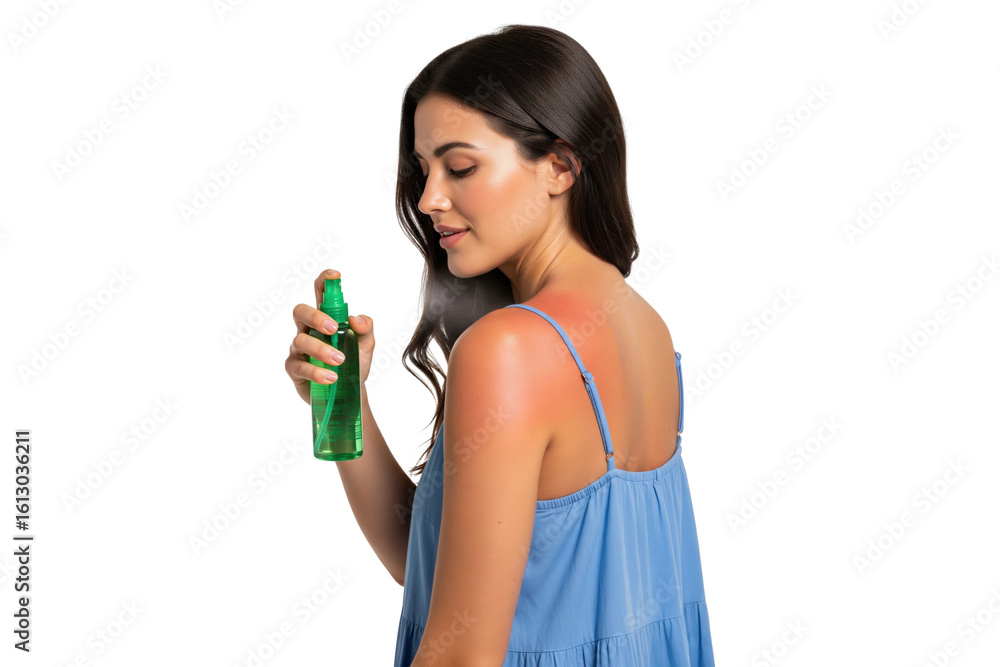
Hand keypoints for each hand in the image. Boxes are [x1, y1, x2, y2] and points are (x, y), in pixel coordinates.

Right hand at [285, 269, 375, 404]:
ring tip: (341, 361)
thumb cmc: (354, 363)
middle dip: (315, 316)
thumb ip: (366, 329)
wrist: (348, 394)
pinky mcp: (294, 369)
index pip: (320, 293)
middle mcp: (308, 329)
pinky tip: (331, 377)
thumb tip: (356, 318)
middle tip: (334, 328)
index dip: (324, 280)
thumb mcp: (366, 345)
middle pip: (300, 311)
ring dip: (321, 349)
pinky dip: (316, 372)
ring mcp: (299, 349)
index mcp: (325, 318)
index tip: (336, 276)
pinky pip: (299, 366)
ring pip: (301, 340)